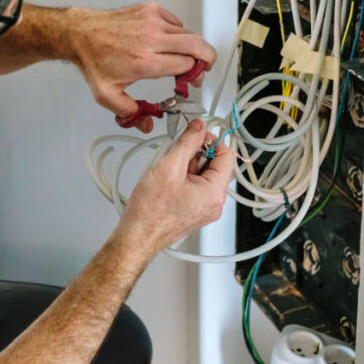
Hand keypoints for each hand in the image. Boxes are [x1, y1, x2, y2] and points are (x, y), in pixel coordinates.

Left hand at [68, 3, 216, 133]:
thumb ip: (131, 112)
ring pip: (189, 34)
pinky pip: (176, 22)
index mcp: (145, 62)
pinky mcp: (151, 9)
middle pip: (197, 46)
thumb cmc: (94, 60)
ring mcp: (153, 21)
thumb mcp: (108, 95)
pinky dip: (178, 33)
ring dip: (192, 47)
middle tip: (203, 68)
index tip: (188, 83)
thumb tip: (147, 124)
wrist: (80, 34)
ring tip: (183, 57)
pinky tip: (168, 43)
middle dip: (206, 59)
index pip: (186, 66)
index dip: (192, 76)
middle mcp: (152, 39)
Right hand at [116, 119, 234, 255]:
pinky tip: (167, 180)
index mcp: (215, 193)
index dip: (211, 141)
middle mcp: (215, 203)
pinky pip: (196, 186)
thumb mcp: (169, 167)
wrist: (137, 236)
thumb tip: (199, 126)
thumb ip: (188, 142)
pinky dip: (183, 178)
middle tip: (176, 155)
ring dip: (187, 166)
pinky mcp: (194, 211)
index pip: (227, 156)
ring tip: (168, 171)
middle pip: (215, 165)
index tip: (195, 135)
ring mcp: (205, 209)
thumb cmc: (150, 211)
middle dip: (196, 154)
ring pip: (203, 175)